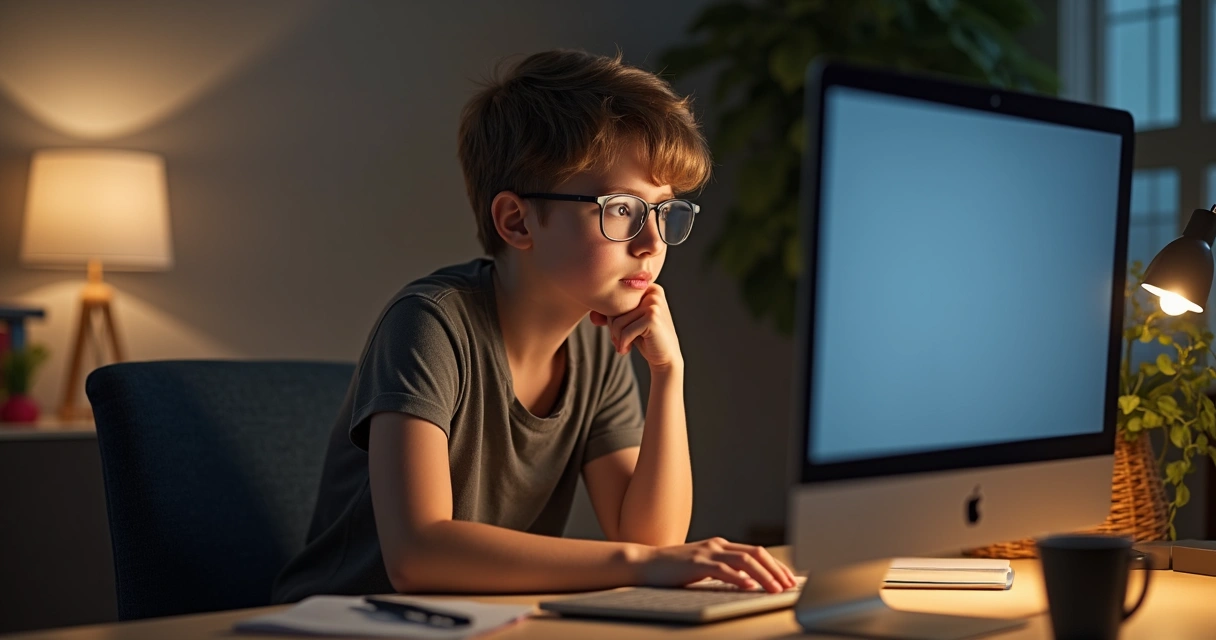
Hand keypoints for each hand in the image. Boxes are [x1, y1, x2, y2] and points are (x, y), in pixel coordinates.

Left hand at [590, 284, 682, 371]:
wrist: (665, 357)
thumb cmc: (644, 337)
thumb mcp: (626, 322)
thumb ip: (609, 314)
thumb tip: (593, 316)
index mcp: (647, 288)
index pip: (615, 298)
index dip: (611, 317)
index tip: (617, 331)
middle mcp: (652, 292)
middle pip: (615, 308)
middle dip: (613, 328)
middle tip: (620, 340)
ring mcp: (654, 303)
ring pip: (618, 321)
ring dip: (617, 337)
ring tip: (624, 344)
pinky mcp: (653, 317)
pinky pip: (625, 331)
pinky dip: (622, 343)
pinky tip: (627, 349)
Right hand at [635, 537, 797, 592]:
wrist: (646, 564)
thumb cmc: (674, 570)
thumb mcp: (704, 568)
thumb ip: (725, 571)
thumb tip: (750, 583)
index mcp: (721, 545)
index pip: (757, 552)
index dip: (776, 565)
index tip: (789, 579)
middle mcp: (717, 545)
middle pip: (756, 553)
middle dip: (776, 569)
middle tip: (790, 585)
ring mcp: (707, 553)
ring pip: (745, 560)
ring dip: (764, 575)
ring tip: (776, 589)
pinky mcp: (696, 564)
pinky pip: (723, 569)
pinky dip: (739, 578)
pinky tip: (750, 587)